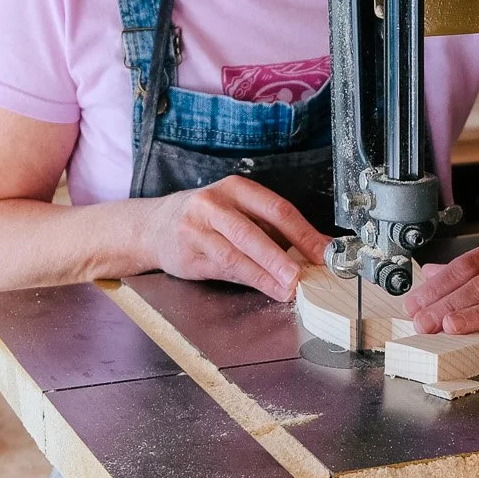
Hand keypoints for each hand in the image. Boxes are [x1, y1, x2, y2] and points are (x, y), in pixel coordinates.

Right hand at [138, 177, 330, 300]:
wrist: (155, 226)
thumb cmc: (208, 218)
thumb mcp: (240, 212)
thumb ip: (273, 229)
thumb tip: (315, 250)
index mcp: (237, 189)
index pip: (277, 210)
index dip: (303, 233)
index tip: (323, 253)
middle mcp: (214, 204)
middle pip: (252, 232)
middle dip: (280, 257)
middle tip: (300, 276)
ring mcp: (196, 228)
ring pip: (235, 254)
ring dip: (263, 274)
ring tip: (286, 288)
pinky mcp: (187, 252)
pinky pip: (221, 268)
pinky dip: (245, 279)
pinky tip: (263, 287)